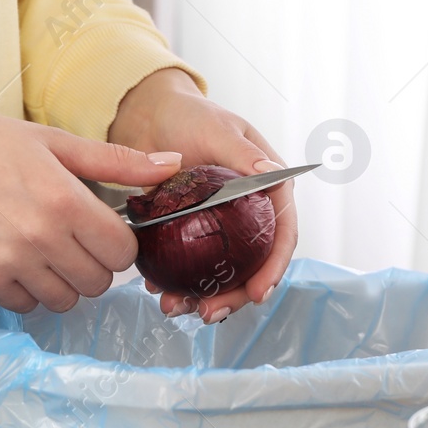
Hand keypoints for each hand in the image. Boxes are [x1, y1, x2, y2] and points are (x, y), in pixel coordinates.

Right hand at [0, 83, 183, 312]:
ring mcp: (10, 262)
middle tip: (71, 242)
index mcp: (65, 200)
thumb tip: (172, 165)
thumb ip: (115, 161)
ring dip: (62, 282)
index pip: (122, 253)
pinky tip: (15, 262)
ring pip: (64, 300)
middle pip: (97, 282)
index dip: (117, 245)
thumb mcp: (53, 141)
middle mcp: (41, 236)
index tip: (101, 233)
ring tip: (42, 252)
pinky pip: (25, 305)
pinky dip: (27, 291)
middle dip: (92, 265)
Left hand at [108, 68, 296, 321]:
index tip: (257, 293)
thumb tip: (272, 175)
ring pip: (218, 273)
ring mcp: (218, 229)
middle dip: (232, 296)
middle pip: (250, 266)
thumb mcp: (219, 130)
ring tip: (174, 308)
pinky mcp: (188, 235)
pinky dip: (173, 281)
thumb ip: (245, 155)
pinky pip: (186, 266)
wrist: (146, 114)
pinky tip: (155, 289)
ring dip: (199, 296)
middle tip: (208, 313)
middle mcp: (247, 215)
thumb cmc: (189, 115)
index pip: (281, 235)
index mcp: (268, 190)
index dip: (273, 268)